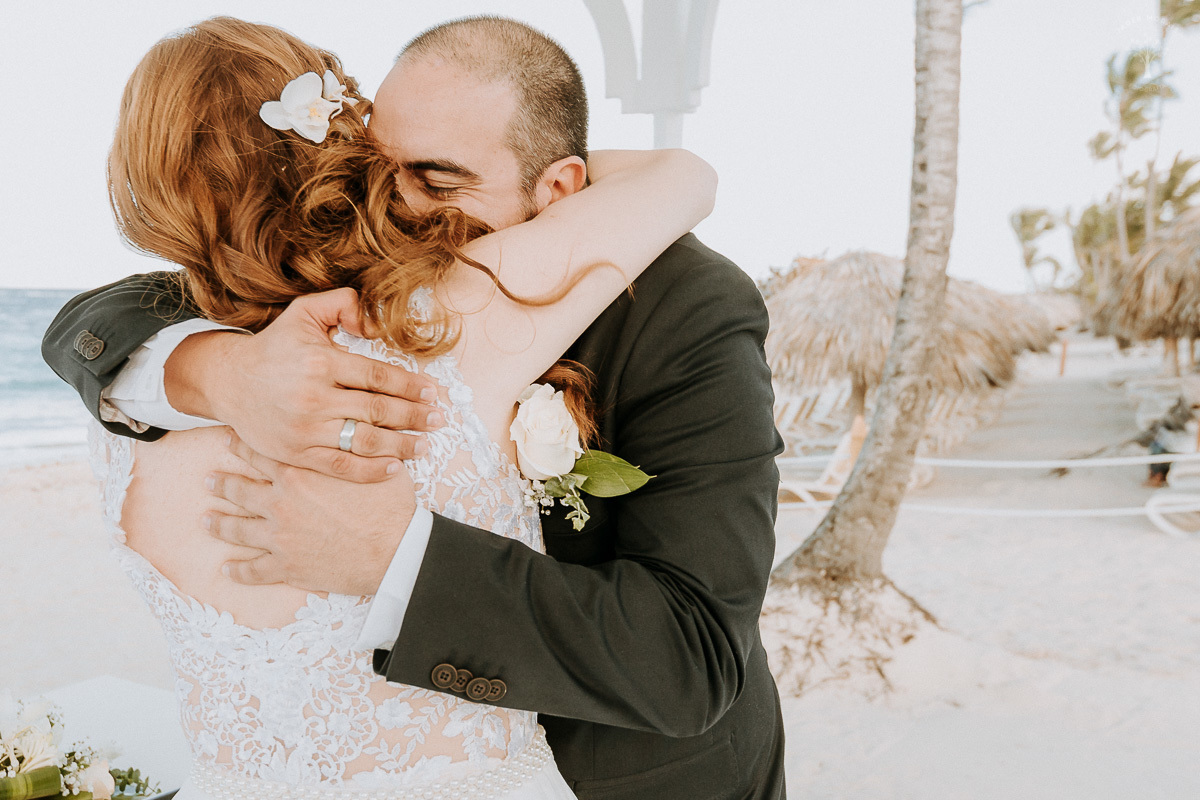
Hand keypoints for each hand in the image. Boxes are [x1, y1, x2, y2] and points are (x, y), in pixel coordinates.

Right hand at [165, 288, 444, 481]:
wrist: (228, 381)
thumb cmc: (275, 347)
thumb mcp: (303, 312)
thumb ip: (342, 304)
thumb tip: (374, 321)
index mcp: (320, 362)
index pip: (378, 376)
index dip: (411, 386)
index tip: (433, 393)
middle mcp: (314, 397)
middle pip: (378, 410)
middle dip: (415, 416)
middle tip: (440, 420)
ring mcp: (306, 429)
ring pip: (365, 441)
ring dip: (402, 445)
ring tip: (425, 446)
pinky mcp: (297, 454)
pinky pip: (342, 466)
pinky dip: (371, 471)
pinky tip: (395, 467)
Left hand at [202, 432, 417, 593]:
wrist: (395, 550)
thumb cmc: (389, 504)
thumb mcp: (372, 460)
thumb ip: (354, 442)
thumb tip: (361, 420)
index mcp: (298, 473)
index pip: (261, 453)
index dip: (242, 444)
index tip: (227, 438)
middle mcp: (280, 503)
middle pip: (241, 489)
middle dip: (222, 482)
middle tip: (208, 479)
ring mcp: (279, 536)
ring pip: (239, 528)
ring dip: (220, 523)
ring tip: (206, 520)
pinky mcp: (286, 566)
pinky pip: (254, 569)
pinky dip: (239, 570)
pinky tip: (228, 569)